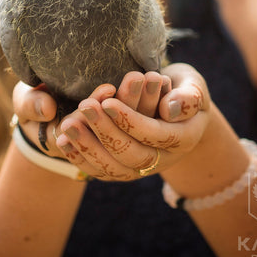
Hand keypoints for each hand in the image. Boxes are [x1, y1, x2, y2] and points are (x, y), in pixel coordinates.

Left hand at [55, 63, 210, 180]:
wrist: (176, 108)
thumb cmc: (183, 88)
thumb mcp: (192, 85)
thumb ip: (188, 96)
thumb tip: (171, 109)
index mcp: (183, 139)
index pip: (154, 134)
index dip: (130, 120)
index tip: (108, 102)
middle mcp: (163, 160)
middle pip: (133, 155)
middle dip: (105, 131)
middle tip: (84, 107)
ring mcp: (143, 168)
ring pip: (114, 168)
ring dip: (88, 146)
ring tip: (67, 124)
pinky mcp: (124, 168)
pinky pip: (102, 171)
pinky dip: (80, 157)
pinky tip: (63, 140)